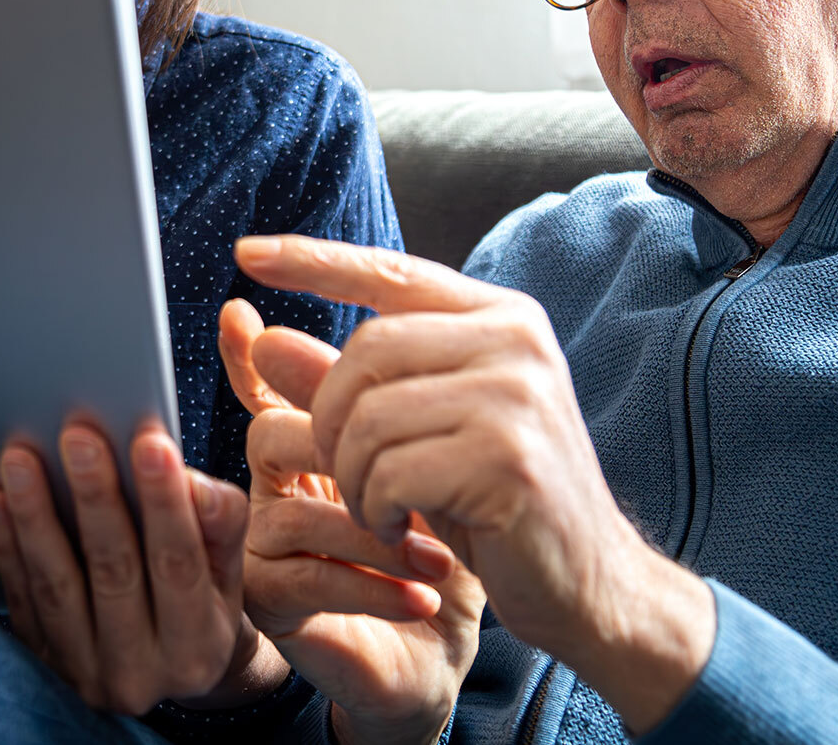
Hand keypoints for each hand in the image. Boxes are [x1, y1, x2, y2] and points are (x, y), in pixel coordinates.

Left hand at [0, 423, 287, 714]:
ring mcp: (83, 672)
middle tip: (80, 437)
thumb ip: (220, 524)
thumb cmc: (199, 603)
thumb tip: (189, 480)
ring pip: (56, 585)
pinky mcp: (41, 663)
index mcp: (197, 646)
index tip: (151, 443)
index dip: (165, 503)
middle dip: (96, 498)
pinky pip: (20, 598)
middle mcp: (138, 670)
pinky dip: (6, 546)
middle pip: (113, 572)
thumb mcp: (228, 572)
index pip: (179, 564)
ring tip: (21, 459)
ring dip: (36, 516)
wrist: (164, 673)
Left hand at [233, 236, 716, 733]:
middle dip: (332, 419)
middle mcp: (515, 339)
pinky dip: (377, 511)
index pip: (389, 270)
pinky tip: (404, 534)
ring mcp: (518, 395)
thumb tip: (260, 336)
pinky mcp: (509, 458)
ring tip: (383, 509)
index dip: (312, 261)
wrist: (591, 585)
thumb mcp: (418, 429)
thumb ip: (345, 381)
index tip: (246, 252)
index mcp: (500, 316)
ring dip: (354, 478)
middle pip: (365, 349)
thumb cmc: (497, 501)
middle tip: (350, 475)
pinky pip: (390, 473)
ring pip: (369, 416)